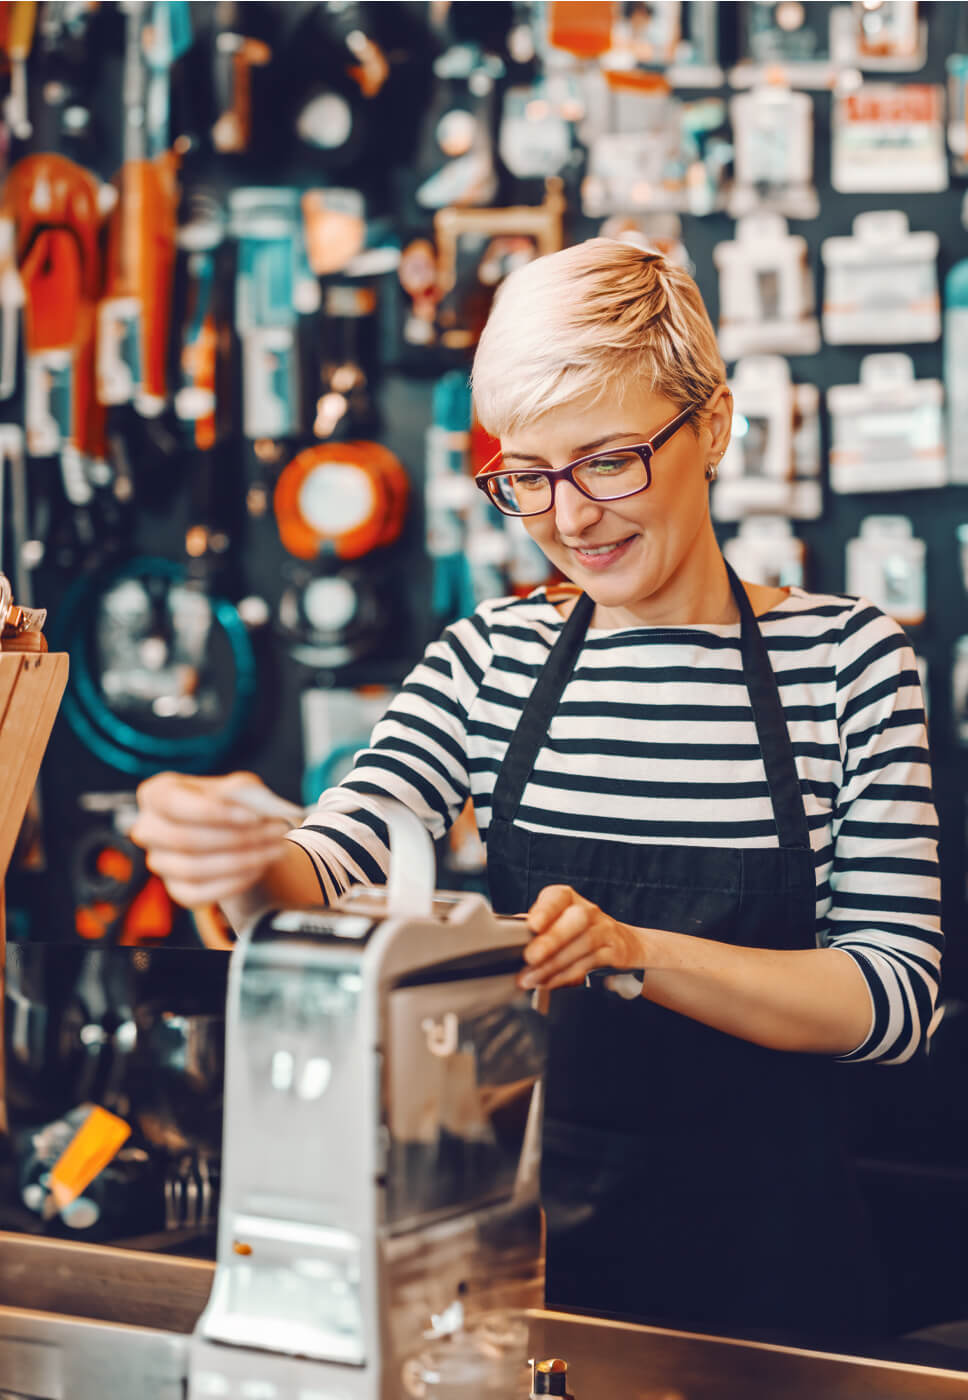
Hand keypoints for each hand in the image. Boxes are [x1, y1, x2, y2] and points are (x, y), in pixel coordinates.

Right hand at [129, 771, 292, 907]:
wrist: (236, 831)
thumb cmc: (232, 803)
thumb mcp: (239, 787)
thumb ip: (244, 793)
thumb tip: (255, 809)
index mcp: (156, 794)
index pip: (174, 804)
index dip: (214, 812)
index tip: (254, 816)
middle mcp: (148, 829)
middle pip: (184, 839)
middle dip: (237, 838)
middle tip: (276, 832)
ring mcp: (159, 862)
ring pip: (193, 869)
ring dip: (242, 860)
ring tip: (276, 849)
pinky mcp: (176, 890)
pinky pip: (199, 894)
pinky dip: (233, 883)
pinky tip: (259, 868)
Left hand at [518, 885, 646, 990]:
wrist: (619, 943)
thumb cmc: (578, 931)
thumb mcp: (556, 921)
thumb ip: (534, 926)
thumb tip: (508, 932)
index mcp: (568, 899)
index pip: (558, 898)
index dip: (545, 910)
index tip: (532, 925)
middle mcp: (588, 911)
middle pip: (575, 921)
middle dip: (551, 940)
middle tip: (530, 957)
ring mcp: (604, 930)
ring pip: (583, 945)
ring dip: (555, 965)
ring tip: (533, 978)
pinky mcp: (614, 952)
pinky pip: (590, 964)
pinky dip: (568, 975)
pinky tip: (550, 982)